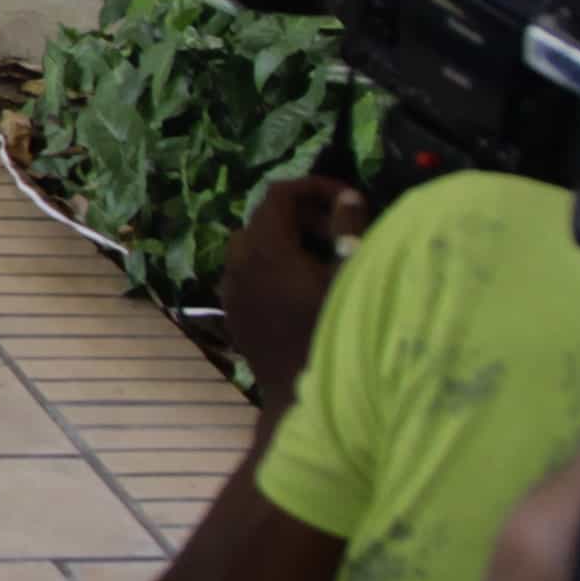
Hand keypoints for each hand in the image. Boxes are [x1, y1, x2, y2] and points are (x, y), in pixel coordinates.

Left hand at [219, 174, 367, 402]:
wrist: (300, 393)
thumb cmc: (331, 329)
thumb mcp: (348, 276)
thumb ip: (348, 229)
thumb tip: (346, 197)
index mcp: (264, 247)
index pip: (279, 194)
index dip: (313, 187)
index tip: (346, 198)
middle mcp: (237, 262)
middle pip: (265, 217)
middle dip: (303, 215)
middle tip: (340, 232)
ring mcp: (231, 288)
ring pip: (253, 245)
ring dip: (285, 241)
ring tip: (323, 260)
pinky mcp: (233, 311)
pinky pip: (247, 272)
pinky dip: (271, 265)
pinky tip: (300, 288)